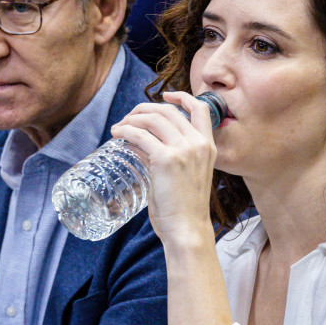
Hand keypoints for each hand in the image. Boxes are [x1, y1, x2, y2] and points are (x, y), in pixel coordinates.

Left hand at [109, 92, 217, 243]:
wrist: (187, 229)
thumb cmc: (185, 208)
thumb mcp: (188, 175)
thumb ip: (172, 157)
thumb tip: (141, 145)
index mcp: (208, 146)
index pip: (200, 109)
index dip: (182, 97)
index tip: (166, 95)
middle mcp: (198, 143)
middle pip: (168, 111)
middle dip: (144, 109)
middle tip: (130, 117)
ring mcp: (183, 150)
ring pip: (152, 119)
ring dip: (132, 118)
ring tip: (119, 127)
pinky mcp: (165, 159)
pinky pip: (139, 135)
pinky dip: (125, 131)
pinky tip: (117, 134)